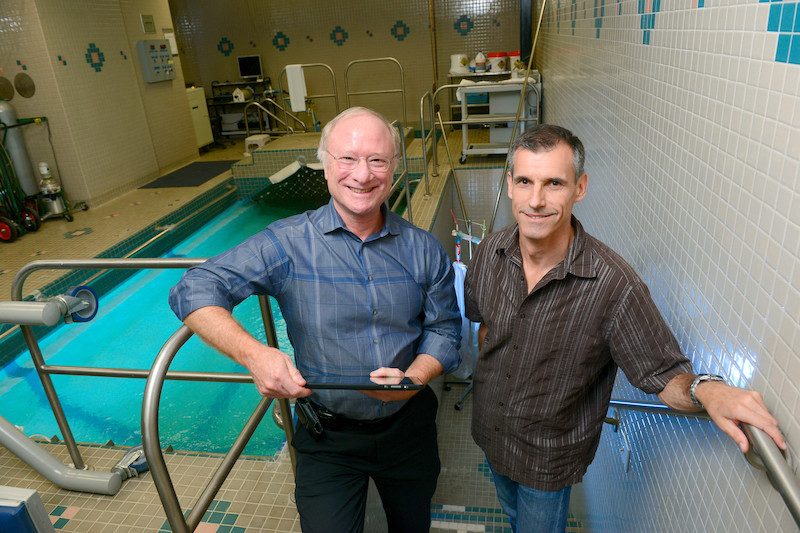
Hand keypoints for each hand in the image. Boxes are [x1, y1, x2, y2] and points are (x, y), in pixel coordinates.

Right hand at [184, 306, 309, 399]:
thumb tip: (303, 383)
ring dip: (290, 392)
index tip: (309, 390)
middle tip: (300, 384)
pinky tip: (281, 384)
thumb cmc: (268, 356)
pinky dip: (282, 392)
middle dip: (298, 391)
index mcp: (279, 376)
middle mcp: (272, 385)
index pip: (296, 391)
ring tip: (288, 381)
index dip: (304, 392)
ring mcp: (267, 390)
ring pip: (284, 396)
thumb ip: (295, 374)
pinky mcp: (263, 392)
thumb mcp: (286, 360)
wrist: (253, 357)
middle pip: (291, 395)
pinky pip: (277, 396)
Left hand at [359, 367, 419, 401]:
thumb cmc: (402, 379)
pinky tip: (365, 386)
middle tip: (352, 384)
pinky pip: (374, 394)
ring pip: (372, 394)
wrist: (411, 387)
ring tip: (356, 384)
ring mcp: (384, 398)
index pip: (372, 390)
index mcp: (387, 391)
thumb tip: (371, 375)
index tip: (356, 385)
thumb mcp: (395, 372)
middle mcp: (384, 396)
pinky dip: (369, 390)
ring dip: (364, 390)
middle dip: (361, 389)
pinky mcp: (384, 397)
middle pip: (370, 393)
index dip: (363, 388)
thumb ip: (383, 372)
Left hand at [696, 381, 785, 452]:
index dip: (775, 436)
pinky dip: (763, 416)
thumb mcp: (722, 423)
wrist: (712, 391)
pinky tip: (752, 417)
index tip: (781, 444)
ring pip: (770, 415)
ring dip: (766, 423)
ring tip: (752, 425)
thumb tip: (745, 447)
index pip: (765, 424)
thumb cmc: (715, 405)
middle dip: (771, 432)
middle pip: (771, 421)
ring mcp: (753, 396)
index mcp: (740, 408)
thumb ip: (736, 435)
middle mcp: (748, 400)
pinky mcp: (756, 394)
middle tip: (762, 437)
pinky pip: (766, 409)